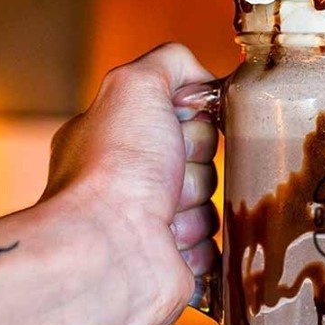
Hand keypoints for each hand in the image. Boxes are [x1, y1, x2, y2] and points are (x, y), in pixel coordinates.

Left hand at [41, 43, 219, 324]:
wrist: (109, 252)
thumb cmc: (114, 170)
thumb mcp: (135, 85)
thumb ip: (170, 62)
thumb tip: (204, 77)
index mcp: (118, 139)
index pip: (185, 117)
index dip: (191, 123)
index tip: (176, 129)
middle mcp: (131, 179)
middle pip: (205, 160)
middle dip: (196, 166)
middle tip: (168, 177)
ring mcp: (152, 223)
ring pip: (214, 203)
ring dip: (197, 208)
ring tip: (165, 217)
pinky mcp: (174, 262)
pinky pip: (215, 246)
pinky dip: (200, 245)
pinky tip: (172, 246)